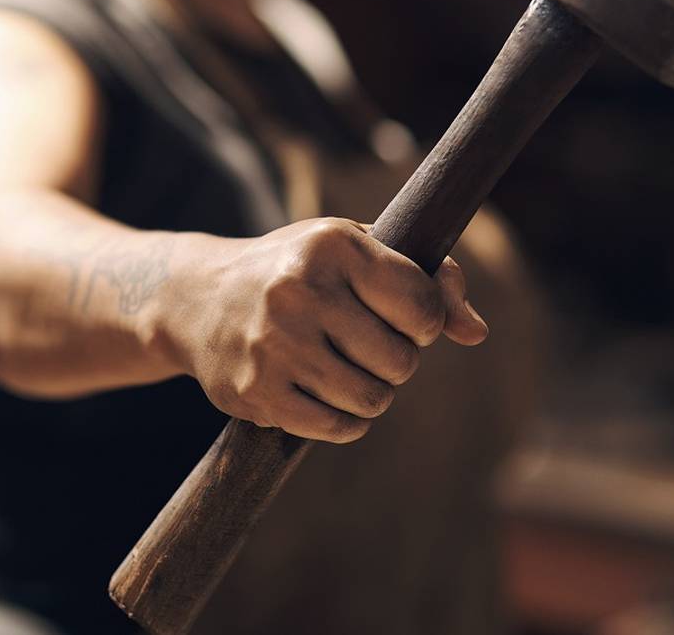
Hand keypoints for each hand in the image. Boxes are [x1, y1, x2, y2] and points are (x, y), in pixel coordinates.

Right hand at [181, 218, 486, 442]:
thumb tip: (476, 332)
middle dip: (397, 361)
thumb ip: (431, 281)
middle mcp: (299, 290)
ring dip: (371, 394)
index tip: (402, 317)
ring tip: (346, 369)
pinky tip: (327, 396)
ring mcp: (274, 344)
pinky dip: (345, 422)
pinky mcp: (256, 391)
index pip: (423, 307)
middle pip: (401, 361)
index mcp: (333, 246)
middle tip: (367, 346)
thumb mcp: (359, 251)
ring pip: (371, 400)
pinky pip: (335, 428)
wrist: (198, 299)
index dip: (425, 322)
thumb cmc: (299, 270)